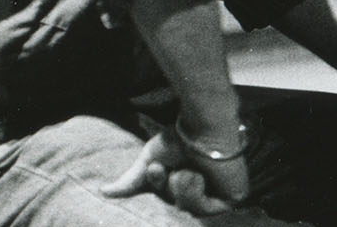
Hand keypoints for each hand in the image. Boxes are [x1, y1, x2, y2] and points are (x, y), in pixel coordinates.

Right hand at [101, 127, 246, 214]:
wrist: (205, 127)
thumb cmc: (180, 137)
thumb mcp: (149, 161)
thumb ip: (131, 180)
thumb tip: (103, 192)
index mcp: (185, 178)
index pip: (164, 197)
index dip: (157, 185)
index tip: (157, 166)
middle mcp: (203, 187)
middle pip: (174, 206)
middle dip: (166, 187)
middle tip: (166, 168)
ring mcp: (220, 193)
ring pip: (188, 209)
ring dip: (181, 187)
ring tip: (189, 168)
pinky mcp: (233, 197)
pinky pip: (206, 209)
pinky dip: (195, 192)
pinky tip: (200, 174)